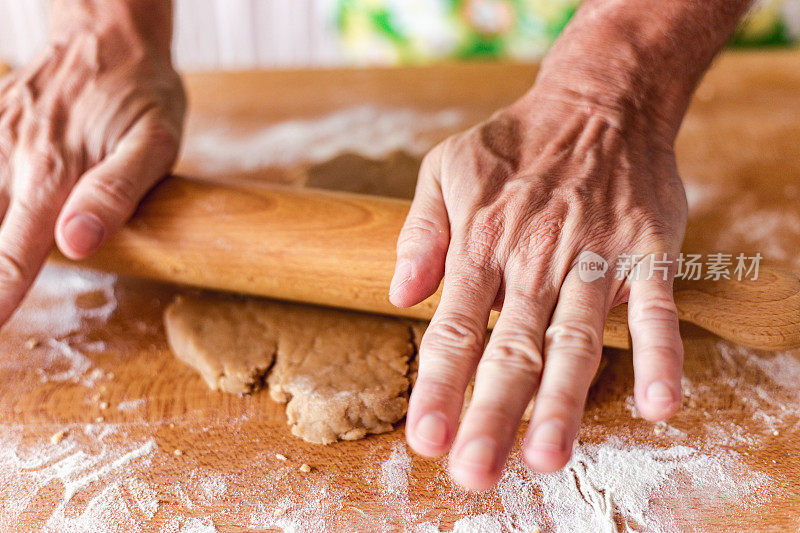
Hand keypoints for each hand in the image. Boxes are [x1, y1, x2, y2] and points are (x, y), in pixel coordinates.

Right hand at [0, 21, 184, 325]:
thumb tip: (78, 242)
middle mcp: (13, 156)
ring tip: (10, 261)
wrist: (111, 37)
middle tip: (0, 299)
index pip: (16, 247)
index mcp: (55, 171)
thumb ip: (117, 192)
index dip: (0, 290)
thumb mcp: (155, 143)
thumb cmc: (142, 94)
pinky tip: (6, 199)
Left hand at [390, 92, 687, 489]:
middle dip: (491, 414)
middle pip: (510, 348)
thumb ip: (420, 234)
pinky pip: (656, 309)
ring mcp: (593, 257)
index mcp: (481, 243)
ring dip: (562, 401)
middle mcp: (534, 258)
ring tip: (546, 457)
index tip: (424, 440)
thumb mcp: (445, 170)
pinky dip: (659, 355)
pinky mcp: (646, 252)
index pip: (453, 328)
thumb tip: (398, 296)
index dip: (438, 386)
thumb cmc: (513, 145)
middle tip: (475, 472)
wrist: (597, 103)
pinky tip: (661, 405)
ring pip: (575, 340)